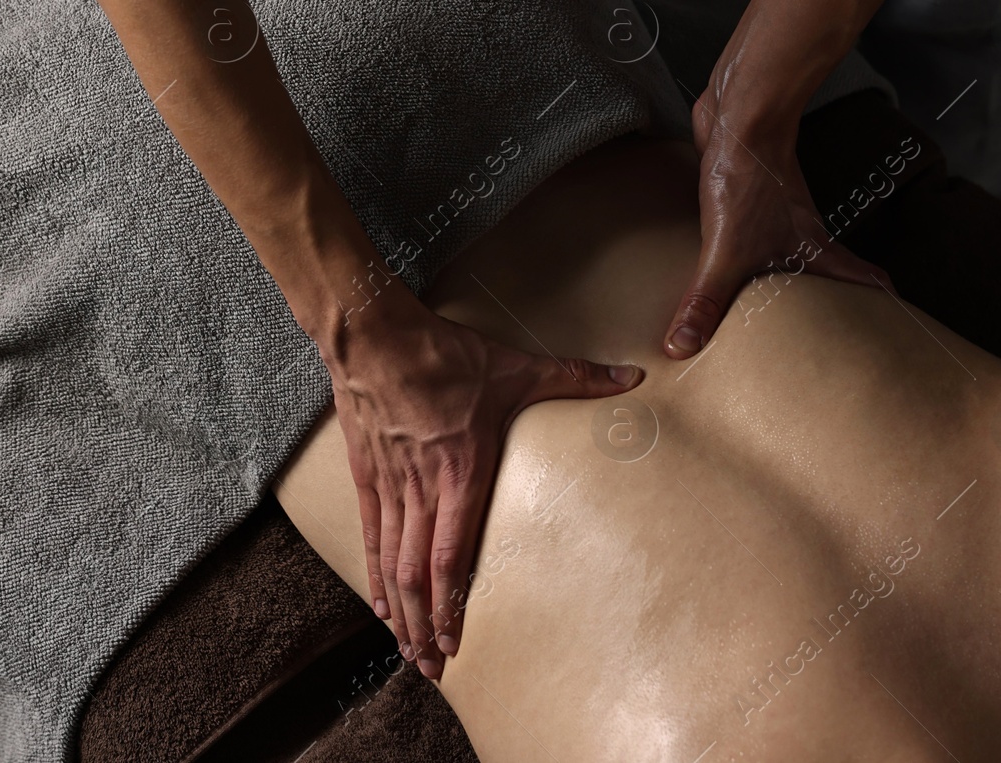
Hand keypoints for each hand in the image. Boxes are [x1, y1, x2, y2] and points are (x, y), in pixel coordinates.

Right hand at [324, 295, 642, 679]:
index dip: (450, 602)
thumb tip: (633, 378)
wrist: (375, 334)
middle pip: (418, 571)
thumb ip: (575, 376)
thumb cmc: (445, 353)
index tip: (454, 640)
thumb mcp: (515, 366)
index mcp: (462, 469)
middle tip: (431, 666)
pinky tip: (380, 604)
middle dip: (424, 624)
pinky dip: (374, 572)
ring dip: (399, 610)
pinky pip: (370, 533)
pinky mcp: (367, 474)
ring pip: (392, 560)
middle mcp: (422, 486)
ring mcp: (391, 483)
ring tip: (406, 649)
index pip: (452, 552)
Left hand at [662, 85, 890, 357]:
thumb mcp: (725, 250)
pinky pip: (751, 242)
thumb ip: (705, 301)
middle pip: (831, 280)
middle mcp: (802, 238)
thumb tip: (682, 348)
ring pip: (790, 261)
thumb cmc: (748, 176)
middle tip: (821, 347)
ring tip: (764, 322)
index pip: (868, 285)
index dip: (883, 312)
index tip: (888, 341)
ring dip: (782, 287)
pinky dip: (744, 262)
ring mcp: (775, 220)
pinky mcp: (746, 204)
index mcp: (815, 252)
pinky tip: (719, 276)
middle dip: (830, 312)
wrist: (737, 115)